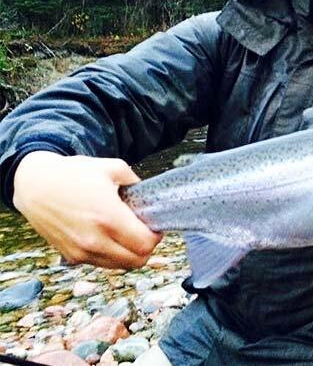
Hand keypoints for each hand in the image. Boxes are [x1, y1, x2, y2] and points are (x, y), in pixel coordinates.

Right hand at [13, 151, 161, 268]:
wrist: (35, 184)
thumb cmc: (73, 174)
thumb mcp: (112, 168)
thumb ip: (137, 182)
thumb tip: (149, 196)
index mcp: (109, 218)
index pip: (146, 244)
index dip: (156, 236)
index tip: (154, 225)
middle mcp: (95, 240)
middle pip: (137, 261)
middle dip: (146, 247)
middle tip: (144, 232)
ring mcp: (81, 252)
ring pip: (120, 266)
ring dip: (129, 254)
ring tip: (126, 235)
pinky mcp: (71, 257)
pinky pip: (102, 264)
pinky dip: (112, 256)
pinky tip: (109, 238)